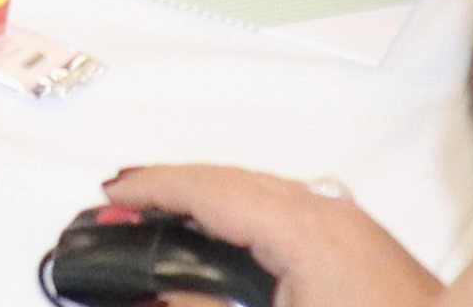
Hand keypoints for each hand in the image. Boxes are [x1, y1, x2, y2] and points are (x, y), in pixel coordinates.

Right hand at [94, 169, 452, 306]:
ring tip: (163, 213)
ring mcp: (347, 222)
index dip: (153, 188)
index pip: (208, 189)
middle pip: (229, 178)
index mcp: (302, 230)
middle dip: (171, 187)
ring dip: (206, 195)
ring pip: (258, 187)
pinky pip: (285, 202)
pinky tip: (227, 229)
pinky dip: (241, 206)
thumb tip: (160, 294)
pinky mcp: (359, 240)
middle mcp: (326, 212)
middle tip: (122, 206)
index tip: (113, 195)